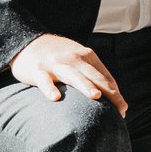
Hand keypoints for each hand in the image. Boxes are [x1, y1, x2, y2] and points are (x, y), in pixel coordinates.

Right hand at [9, 33, 125, 115]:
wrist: (27, 42)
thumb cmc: (58, 57)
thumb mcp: (78, 59)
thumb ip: (93, 74)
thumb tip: (114, 97)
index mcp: (86, 56)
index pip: (104, 76)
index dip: (115, 93)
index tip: (123, 109)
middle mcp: (73, 58)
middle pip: (93, 76)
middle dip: (108, 91)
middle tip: (120, 107)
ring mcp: (55, 64)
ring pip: (72, 75)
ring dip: (84, 85)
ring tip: (96, 96)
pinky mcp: (37, 70)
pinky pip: (44, 81)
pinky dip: (49, 88)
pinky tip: (55, 98)